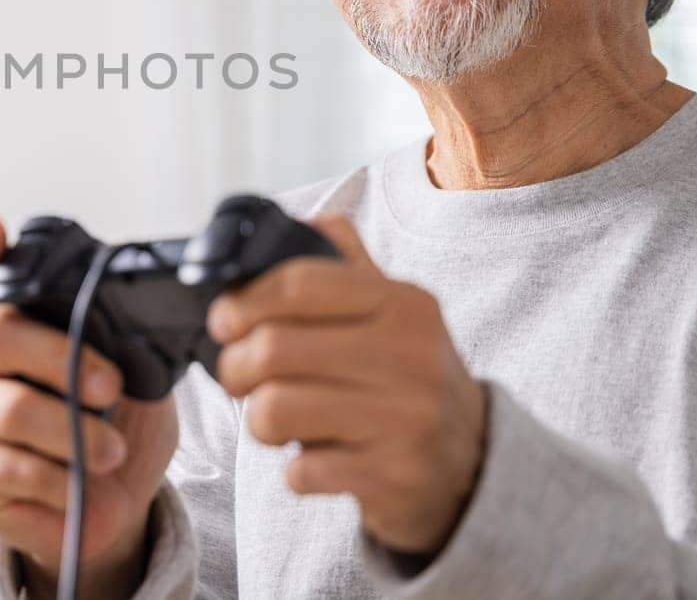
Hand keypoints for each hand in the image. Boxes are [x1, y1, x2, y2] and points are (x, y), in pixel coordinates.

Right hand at [0, 215, 177, 595]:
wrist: (110, 510)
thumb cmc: (115, 432)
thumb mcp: (136, 382)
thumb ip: (127, 348)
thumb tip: (141, 331)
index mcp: (23, 328)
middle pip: (1, 337)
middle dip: (63, 360)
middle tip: (109, 389)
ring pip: (13, 410)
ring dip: (72, 436)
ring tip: (110, 454)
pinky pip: (12, 469)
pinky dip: (58, 483)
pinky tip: (79, 491)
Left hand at [209, 213, 486, 556]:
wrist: (472, 459)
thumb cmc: (408, 374)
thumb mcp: (394, 309)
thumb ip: (344, 263)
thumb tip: (294, 221)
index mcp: (403, 304)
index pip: (300, 282)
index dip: (245, 300)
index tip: (224, 319)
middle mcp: (409, 356)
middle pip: (274, 348)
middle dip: (235, 366)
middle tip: (237, 376)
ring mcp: (404, 418)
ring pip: (275, 410)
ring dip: (258, 419)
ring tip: (272, 418)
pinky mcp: (393, 476)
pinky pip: (302, 472)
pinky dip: (294, 470)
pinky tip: (315, 461)